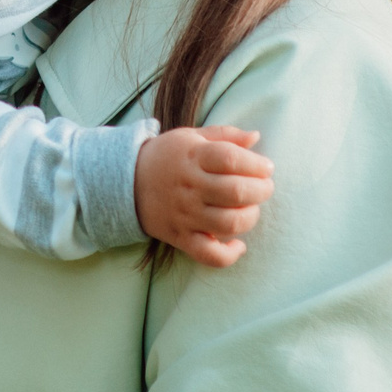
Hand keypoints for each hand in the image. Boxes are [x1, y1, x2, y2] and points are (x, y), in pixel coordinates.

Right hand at [134, 125, 272, 266]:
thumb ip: (225, 136)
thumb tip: (256, 137)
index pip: (230, 159)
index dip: (255, 164)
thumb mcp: (191, 137)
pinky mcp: (180, 237)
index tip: (266, 167)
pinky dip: (229, 254)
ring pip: (228, 223)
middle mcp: (189, 187)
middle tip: (264, 187)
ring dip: (250, 217)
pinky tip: (238, 245)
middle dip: (261, 190)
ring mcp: (185, 214)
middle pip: (235, 192)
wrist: (126, 182)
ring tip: (251, 208)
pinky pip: (208, 255)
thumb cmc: (167, 157)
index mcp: (193, 157)